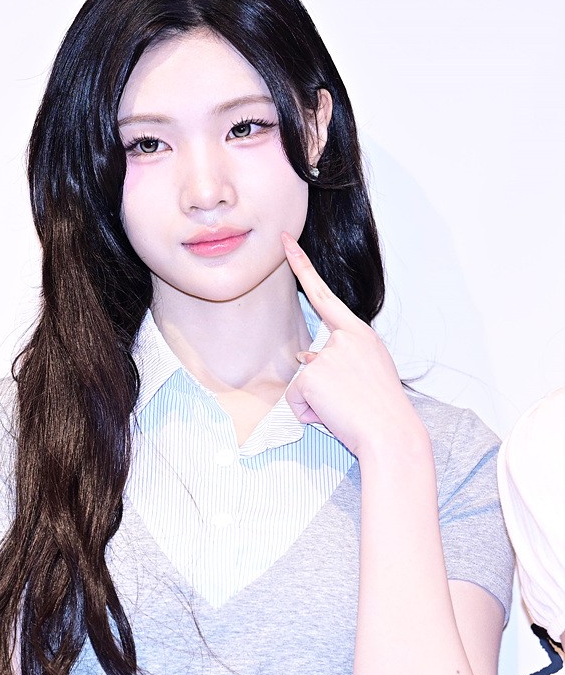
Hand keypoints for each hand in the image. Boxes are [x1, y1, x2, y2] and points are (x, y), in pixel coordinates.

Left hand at [282, 233, 420, 458]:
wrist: (391, 434)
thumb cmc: (382, 409)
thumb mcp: (366, 373)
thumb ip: (336, 360)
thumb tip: (302, 356)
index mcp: (360, 334)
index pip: (324, 295)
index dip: (301, 266)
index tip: (284, 240)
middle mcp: (343, 338)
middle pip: (309, 361)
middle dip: (318, 387)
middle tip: (350, 404)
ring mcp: (327, 354)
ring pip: (302, 382)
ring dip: (317, 402)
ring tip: (346, 410)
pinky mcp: (311, 375)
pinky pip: (295, 399)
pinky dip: (309, 413)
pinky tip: (333, 416)